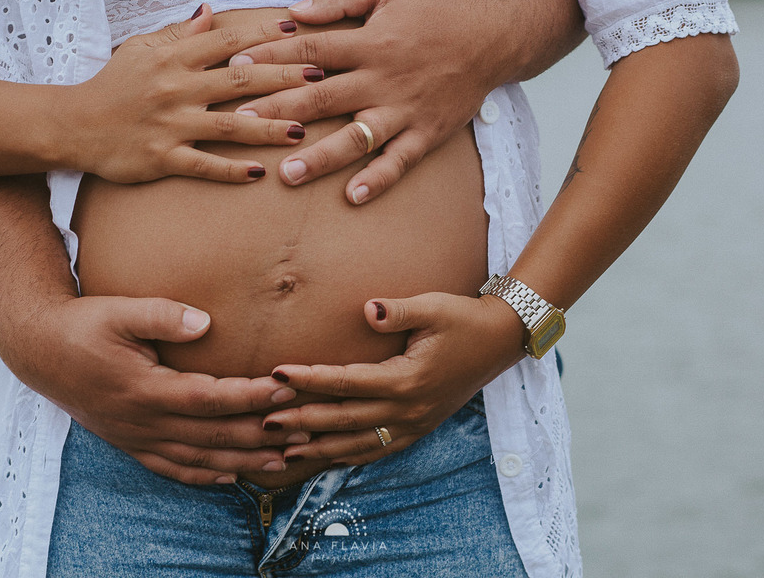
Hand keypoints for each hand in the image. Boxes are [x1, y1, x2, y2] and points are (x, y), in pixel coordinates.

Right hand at [13, 293, 308, 484]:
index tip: (287, 387)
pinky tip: (231, 476)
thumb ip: (162, 315)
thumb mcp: (119, 310)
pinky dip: (205, 476)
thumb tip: (205, 322)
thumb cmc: (83, 325)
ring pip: (198, 459)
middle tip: (304, 430)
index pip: (210, 398)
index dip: (251, 396)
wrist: (39, 351)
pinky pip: (172, 468)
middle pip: (213, 436)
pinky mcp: (130, 442)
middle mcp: (143, 421)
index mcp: (145, 389)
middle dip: (262, 434)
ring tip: (283, 462)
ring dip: (242, 461)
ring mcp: (136, 437)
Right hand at [63, 5, 320, 183]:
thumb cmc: (112, 84)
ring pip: (230, 126)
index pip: (229, 41)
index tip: (300, 33)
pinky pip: (204, 165)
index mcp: (174, 58)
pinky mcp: (163, 158)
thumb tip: (209, 11)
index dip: (265, 36)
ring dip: (269, 128)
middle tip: (322, 75)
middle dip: (283, 77)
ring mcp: (171, 125)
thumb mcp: (141, 49)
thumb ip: (179, 34)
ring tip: (304, 130)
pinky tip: (260, 173)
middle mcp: (177, 88)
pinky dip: (231, 170)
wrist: (72, 125)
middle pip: (240, 80)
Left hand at [228, 0, 520, 203]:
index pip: (311, 49)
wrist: (490, 36)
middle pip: (324, 97)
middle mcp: (383, 78)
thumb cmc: (431, 11)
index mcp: (370, 41)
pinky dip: (379, 179)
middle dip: (281, 112)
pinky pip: (400, 160)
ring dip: (322, 158)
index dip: (272, 58)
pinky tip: (353, 196)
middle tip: (244, 126)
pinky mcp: (426, 132)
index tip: (236, 68)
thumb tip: (293, 12)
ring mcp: (405, 109)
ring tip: (288, 174)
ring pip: (357, 137)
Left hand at [260, 292, 526, 465]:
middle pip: (344, 420)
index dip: (309, 378)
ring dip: (318, 448)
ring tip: (282, 451)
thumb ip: (398, 310)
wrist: (501, 340)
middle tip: (262, 421)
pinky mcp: (419, 428)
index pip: (346, 382)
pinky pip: (377, 450)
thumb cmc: (463, 318)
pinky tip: (324, 458)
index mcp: (406, 380)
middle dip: (301, 421)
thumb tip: (368, 308)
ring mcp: (414, 424)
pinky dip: (348, 456)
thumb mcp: (434, 306)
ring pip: (357, 444)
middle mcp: (407, 410)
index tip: (276, 372)